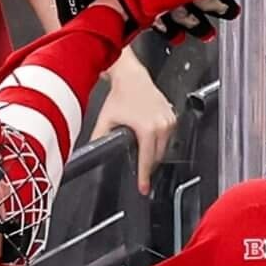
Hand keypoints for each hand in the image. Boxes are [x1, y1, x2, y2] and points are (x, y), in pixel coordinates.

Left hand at [92, 52, 176, 194]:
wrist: (131, 76)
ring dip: (154, 153)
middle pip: (157, 157)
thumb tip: (92, 153)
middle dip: (148, 165)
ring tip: (142, 151)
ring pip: (165, 148)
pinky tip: (149, 137)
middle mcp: (162, 125)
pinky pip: (169, 137)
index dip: (145, 177)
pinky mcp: (173, 117)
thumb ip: (98, 139)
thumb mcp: (105, 120)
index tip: (143, 188)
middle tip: (140, 171)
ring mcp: (169, 121)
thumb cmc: (121, 94)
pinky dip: (160, 141)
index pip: (148, 160)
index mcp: (147, 129)